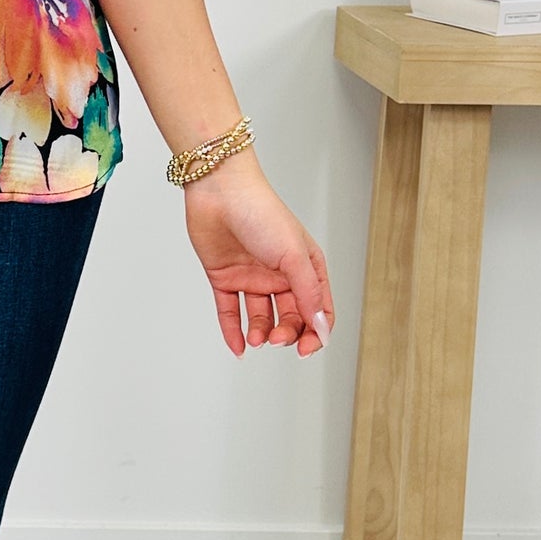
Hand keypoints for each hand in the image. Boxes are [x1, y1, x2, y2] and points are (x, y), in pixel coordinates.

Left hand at [180, 150, 335, 357]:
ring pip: (261, 317)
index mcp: (305, 266)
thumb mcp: (294, 255)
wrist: (218, 191)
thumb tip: (322, 328)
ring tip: (257, 339)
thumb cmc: (261, 212)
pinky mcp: (224, 277)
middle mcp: (279, 273)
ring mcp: (251, 276)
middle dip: (287, 333)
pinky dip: (233, 332)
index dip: (317, 332)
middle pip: (290, 317)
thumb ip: (308, 293)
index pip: (318, 309)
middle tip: (277, 339)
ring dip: (262, 333)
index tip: (307, 348)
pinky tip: (238, 348)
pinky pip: (230, 311)